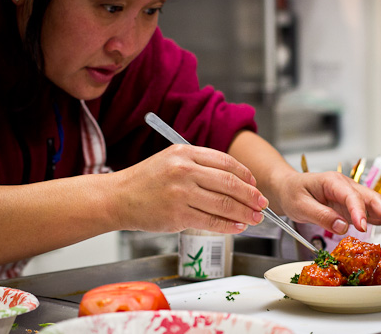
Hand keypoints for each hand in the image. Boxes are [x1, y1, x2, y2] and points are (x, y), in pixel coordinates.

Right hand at [108, 145, 267, 232]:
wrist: (118, 197)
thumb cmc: (146, 180)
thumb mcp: (172, 160)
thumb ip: (200, 165)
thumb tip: (235, 181)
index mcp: (185, 152)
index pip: (225, 162)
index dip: (245, 175)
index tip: (254, 184)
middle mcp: (184, 170)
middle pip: (229, 183)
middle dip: (251, 195)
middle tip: (262, 203)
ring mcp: (180, 193)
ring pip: (223, 204)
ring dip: (244, 213)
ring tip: (254, 218)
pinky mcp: (177, 215)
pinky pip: (210, 221)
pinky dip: (228, 226)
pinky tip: (237, 227)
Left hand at [275, 171, 380, 237]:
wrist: (288, 188)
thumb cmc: (292, 192)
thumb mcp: (300, 205)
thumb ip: (320, 215)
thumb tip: (342, 227)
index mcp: (332, 182)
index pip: (350, 196)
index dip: (358, 211)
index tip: (362, 227)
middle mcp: (346, 187)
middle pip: (370, 198)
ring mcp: (352, 196)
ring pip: (376, 205)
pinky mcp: (353, 206)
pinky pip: (371, 213)